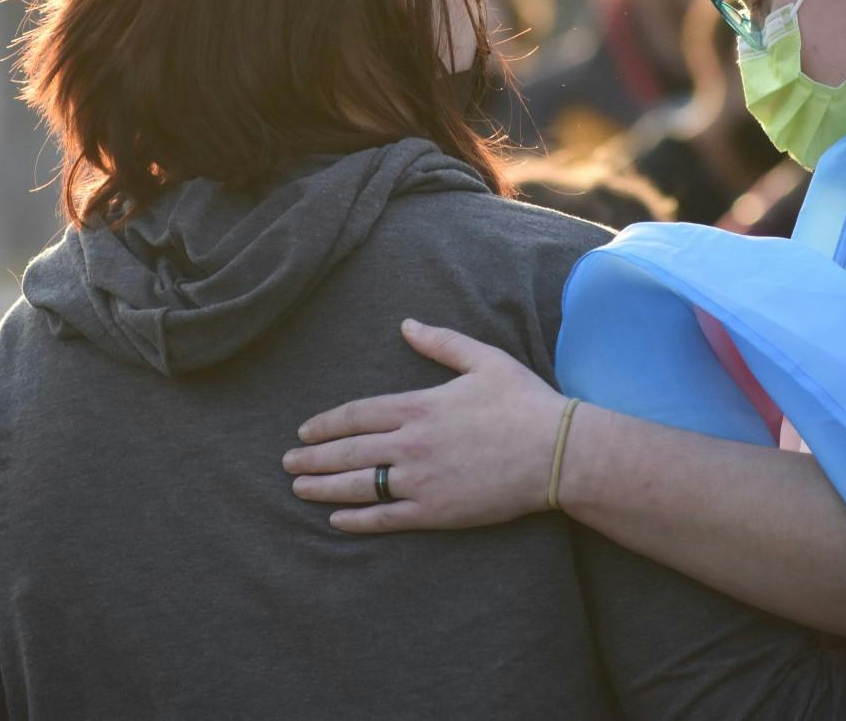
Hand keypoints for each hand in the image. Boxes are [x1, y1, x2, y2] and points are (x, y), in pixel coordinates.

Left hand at [283, 319, 566, 533]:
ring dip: (324, 488)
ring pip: (359, 486)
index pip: (356, 415)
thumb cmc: (524, 403)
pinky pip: (386, 517)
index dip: (326, 425)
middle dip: (313, 458)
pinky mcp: (436, 512)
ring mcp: (421, 481)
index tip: (304, 432)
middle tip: (288, 463)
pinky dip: (357, 520)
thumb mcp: (483, 359)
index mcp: (419, 406)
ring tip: (299, 489)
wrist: (557, 453)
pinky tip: (337, 521)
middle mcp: (411, 444)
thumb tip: (406, 324)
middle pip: (348, 451)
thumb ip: (441, 342)